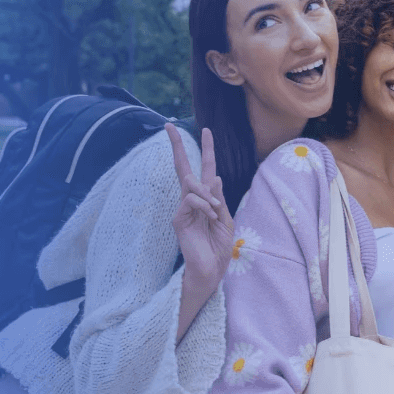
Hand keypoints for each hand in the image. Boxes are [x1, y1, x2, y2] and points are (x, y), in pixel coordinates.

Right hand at [165, 124, 234, 292]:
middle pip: (183, 167)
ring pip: (191, 184)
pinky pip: (191, 200)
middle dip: (177, 146)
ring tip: (216, 213)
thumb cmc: (219, 246)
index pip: (204, 169)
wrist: (212, 268)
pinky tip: (210, 219)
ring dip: (208, 196)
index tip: (206, 130)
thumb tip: (214, 176)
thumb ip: (219, 199)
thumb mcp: (225, 219)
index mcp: (206, 198)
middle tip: (168, 125)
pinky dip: (205, 207)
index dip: (206, 149)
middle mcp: (192, 199)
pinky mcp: (179, 218)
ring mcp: (183, 208)